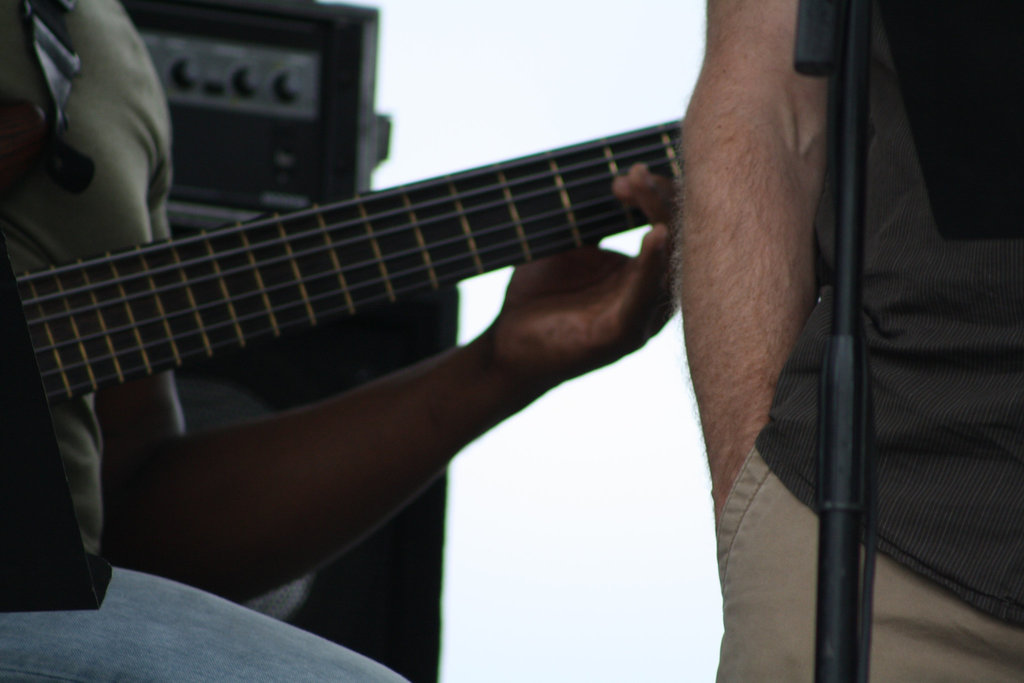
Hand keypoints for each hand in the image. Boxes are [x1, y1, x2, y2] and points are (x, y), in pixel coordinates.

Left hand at [484, 163, 675, 394]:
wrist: (507, 348)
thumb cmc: (540, 298)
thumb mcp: (568, 246)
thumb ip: (592, 217)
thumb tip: (616, 176)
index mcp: (645, 276)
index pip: (672, 228)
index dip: (657, 194)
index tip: (627, 174)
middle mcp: (653, 297)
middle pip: (682, 241)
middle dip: (663, 198)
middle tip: (635, 173)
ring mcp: (642, 318)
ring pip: (672, 263)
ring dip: (660, 218)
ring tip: (642, 187)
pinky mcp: (621, 335)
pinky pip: (646, 296)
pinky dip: (652, 264)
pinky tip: (654, 234)